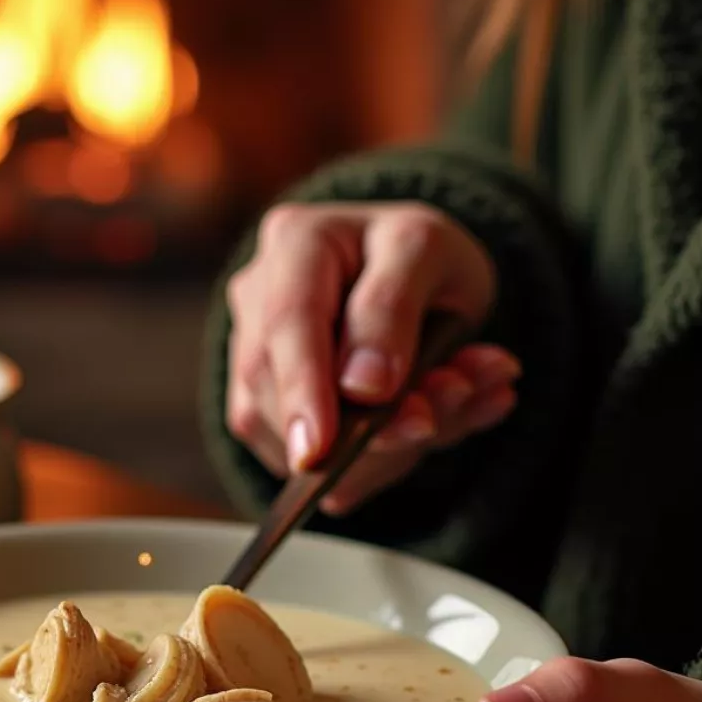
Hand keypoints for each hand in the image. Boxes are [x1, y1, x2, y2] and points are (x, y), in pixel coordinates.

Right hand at [226, 201, 517, 513]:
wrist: (414, 281)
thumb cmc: (418, 259)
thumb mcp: (429, 252)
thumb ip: (394, 308)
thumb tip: (362, 389)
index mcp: (297, 242)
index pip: (288, 321)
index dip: (303, 388)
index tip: (321, 449)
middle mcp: (257, 300)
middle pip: (277, 388)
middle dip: (353, 428)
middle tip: (428, 426)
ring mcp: (252, 358)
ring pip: (286, 435)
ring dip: (377, 445)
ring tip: (449, 405)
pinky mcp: (262, 410)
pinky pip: (306, 460)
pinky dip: (376, 459)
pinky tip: (427, 424)